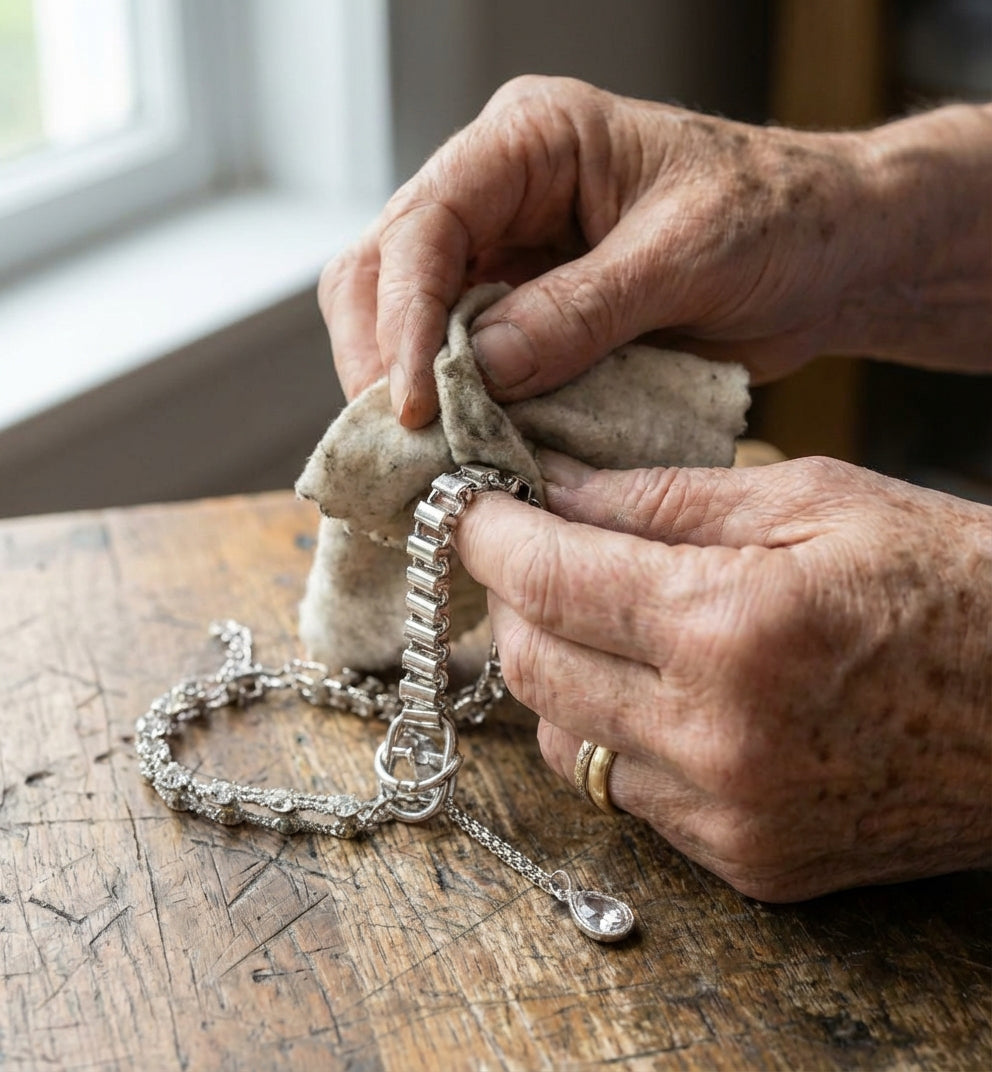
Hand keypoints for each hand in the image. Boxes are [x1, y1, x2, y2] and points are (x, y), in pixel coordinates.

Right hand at [319, 76, 991, 426]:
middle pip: (384, 269)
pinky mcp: (522, 315)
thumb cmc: (777, 220)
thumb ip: (582, 310)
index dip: (404, 317)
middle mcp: (498, 193)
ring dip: (405, 389)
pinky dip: (454, 409)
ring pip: (404, 319)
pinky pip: (459, 362)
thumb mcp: (686, 256)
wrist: (824, 255)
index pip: (426, 223)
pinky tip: (461, 450)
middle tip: (401, 443)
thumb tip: (479, 370)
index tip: (413, 404)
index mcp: (531, 141)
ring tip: (424, 457)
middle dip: (381, 358)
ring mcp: (504, 256)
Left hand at [454, 452, 991, 900]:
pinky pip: (626, 793)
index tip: (467, 505)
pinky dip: (611, 731)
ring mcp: (732, 818)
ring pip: (564, 740)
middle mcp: (719, 740)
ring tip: (588, 615)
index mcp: (736, 628)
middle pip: (532, 667)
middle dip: (507, 600)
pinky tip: (648, 686)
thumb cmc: (952, 580)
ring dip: (552, 670)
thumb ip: (665, 498)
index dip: (489, 534)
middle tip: (525, 551)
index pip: (550, 579)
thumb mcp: (813, 501)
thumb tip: (554, 487)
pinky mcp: (750, 864)